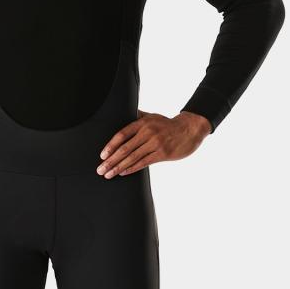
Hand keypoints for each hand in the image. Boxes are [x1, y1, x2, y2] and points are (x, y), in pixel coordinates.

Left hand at [96, 110, 211, 177]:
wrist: (189, 129)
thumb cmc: (167, 124)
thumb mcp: (152, 116)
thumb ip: (137, 117)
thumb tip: (122, 114)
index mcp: (142, 123)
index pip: (122, 135)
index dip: (110, 146)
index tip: (102, 155)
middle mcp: (147, 132)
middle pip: (125, 148)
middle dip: (110, 160)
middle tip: (100, 169)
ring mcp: (155, 143)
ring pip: (133, 157)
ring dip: (118, 167)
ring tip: (108, 174)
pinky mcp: (163, 153)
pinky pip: (144, 162)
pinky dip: (132, 168)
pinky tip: (122, 173)